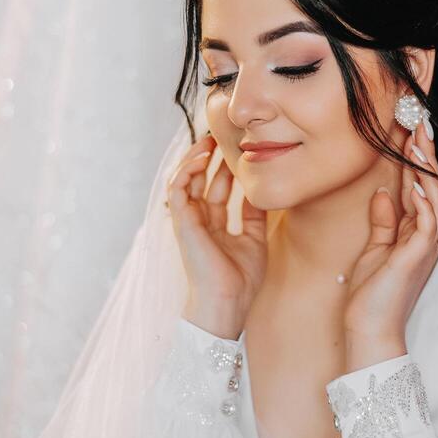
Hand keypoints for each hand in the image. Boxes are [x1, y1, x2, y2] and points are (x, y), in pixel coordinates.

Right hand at [166, 132, 267, 336]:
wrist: (228, 304)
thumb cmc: (240, 280)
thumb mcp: (255, 239)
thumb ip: (253, 215)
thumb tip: (259, 191)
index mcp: (214, 225)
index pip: (216, 188)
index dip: (224, 167)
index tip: (236, 147)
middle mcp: (199, 220)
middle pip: (199, 179)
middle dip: (208, 156)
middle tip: (221, 134)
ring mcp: (188, 221)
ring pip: (184, 180)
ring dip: (194, 158)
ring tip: (209, 140)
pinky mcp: (182, 223)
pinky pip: (177, 190)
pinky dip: (185, 172)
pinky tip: (200, 158)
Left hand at [342, 122, 437, 346]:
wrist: (369, 328)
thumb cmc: (371, 294)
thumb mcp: (375, 249)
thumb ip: (384, 222)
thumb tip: (384, 193)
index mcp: (416, 230)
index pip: (421, 185)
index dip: (418, 157)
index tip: (410, 127)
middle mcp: (426, 235)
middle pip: (433, 184)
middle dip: (427, 152)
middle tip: (421, 120)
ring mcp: (425, 245)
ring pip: (434, 197)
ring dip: (427, 168)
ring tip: (419, 140)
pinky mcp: (418, 256)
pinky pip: (428, 223)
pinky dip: (423, 200)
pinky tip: (415, 180)